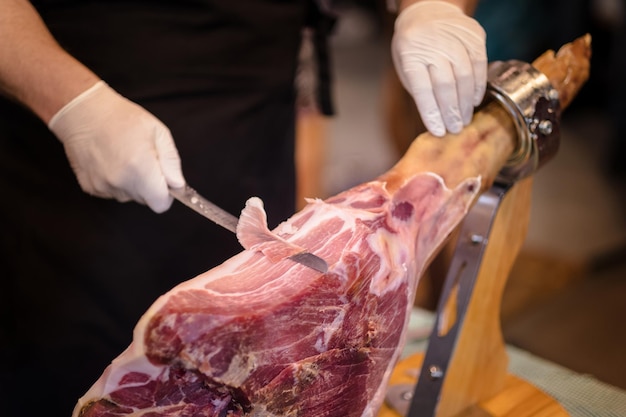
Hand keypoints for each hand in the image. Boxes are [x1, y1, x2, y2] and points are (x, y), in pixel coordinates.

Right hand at [48, 81, 184, 212]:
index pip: (160, 204)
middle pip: (145, 200)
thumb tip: (178, 185)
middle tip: (143, 160)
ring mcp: (102, 186)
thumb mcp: (158, 132)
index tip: (164, 181)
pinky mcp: (89, 187)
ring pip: (128, 196)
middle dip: (149, 186)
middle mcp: (120, 182)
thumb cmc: (122, 117)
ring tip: (124, 158)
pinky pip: (111, 192)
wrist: (83, 111)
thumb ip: (171, 162)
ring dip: (132, 184)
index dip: (166, 194)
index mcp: (140, 169)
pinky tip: (111, 161)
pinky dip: (115, 182)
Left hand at [391, 1, 486, 135]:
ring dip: (465, 103)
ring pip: (465, 76)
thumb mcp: (406, 67)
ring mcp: (455, 37)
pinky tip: (474, 101)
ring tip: (464, 119)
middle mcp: (433, 43)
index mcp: (410, 53)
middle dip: (450, 111)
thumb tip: (436, 121)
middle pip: (445, 84)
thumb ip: (419, 91)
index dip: (431, 113)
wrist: (427, 12)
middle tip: (455, 129)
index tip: (438, 131)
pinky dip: (478, 86)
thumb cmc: (414, 47)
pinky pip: (480, 65)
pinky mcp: (474, 35)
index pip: (422, 89)